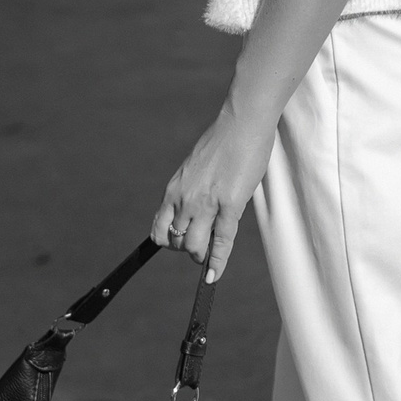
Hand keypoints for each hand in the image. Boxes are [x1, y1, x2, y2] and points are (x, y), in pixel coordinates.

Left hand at [152, 92, 272, 281]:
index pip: (159, 230)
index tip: (180, 245)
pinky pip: (221, 242)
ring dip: (201, 256)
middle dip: (188, 250)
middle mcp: (184, 200)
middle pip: (176, 243)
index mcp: (173, 190)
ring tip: (210, 256)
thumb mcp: (194, 168)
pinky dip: (217, 263)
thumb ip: (190, 190)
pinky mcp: (230, 206)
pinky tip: (213, 276)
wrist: (241, 124)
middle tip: (202, 247)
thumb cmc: (222, 142)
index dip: (169, 243)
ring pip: (194, 247)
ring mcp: (206, 204)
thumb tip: (194, 208)